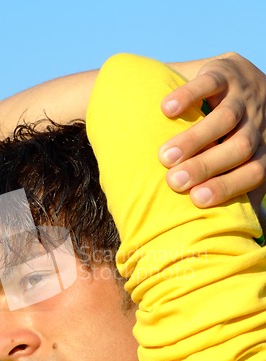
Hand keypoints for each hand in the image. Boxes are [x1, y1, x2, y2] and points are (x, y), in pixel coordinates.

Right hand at [159, 53, 265, 213]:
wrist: (241, 76)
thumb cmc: (234, 129)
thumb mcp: (245, 154)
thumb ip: (241, 183)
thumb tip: (238, 229)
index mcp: (264, 147)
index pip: (253, 171)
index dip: (228, 186)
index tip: (197, 200)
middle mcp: (258, 122)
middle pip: (238, 148)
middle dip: (206, 166)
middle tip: (174, 182)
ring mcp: (243, 95)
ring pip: (224, 118)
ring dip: (195, 139)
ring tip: (164, 156)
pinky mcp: (225, 71)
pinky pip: (209, 82)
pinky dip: (188, 95)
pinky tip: (167, 110)